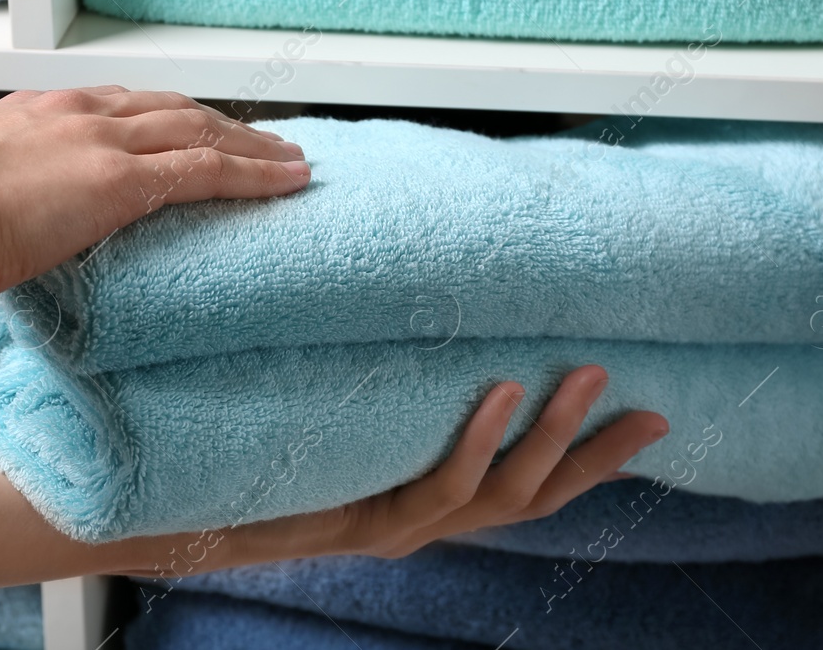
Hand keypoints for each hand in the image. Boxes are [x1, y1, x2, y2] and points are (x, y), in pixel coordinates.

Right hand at [0, 87, 310, 306]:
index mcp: (37, 111)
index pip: (122, 105)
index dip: (166, 115)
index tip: (192, 126)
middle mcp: (79, 113)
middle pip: (173, 109)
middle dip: (222, 123)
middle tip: (263, 138)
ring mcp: (104, 142)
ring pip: (201, 132)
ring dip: (253, 145)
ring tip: (292, 160)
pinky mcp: (123, 181)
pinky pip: (207, 172)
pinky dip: (255, 175)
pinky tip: (289, 182)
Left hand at [113, 366, 666, 575]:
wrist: (171, 504)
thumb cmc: (254, 452)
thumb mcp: (334, 409)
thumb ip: (381, 377)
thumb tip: (415, 295)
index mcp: (422, 494)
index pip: (529, 481)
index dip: (592, 457)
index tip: (651, 418)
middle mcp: (418, 520)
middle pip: (533, 500)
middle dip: (593, 458)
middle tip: (647, 411)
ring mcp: (391, 529)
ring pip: (495, 496)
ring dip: (546, 439)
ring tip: (580, 380)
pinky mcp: (355, 525)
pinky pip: (430, 491)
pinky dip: (471, 442)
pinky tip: (495, 397)